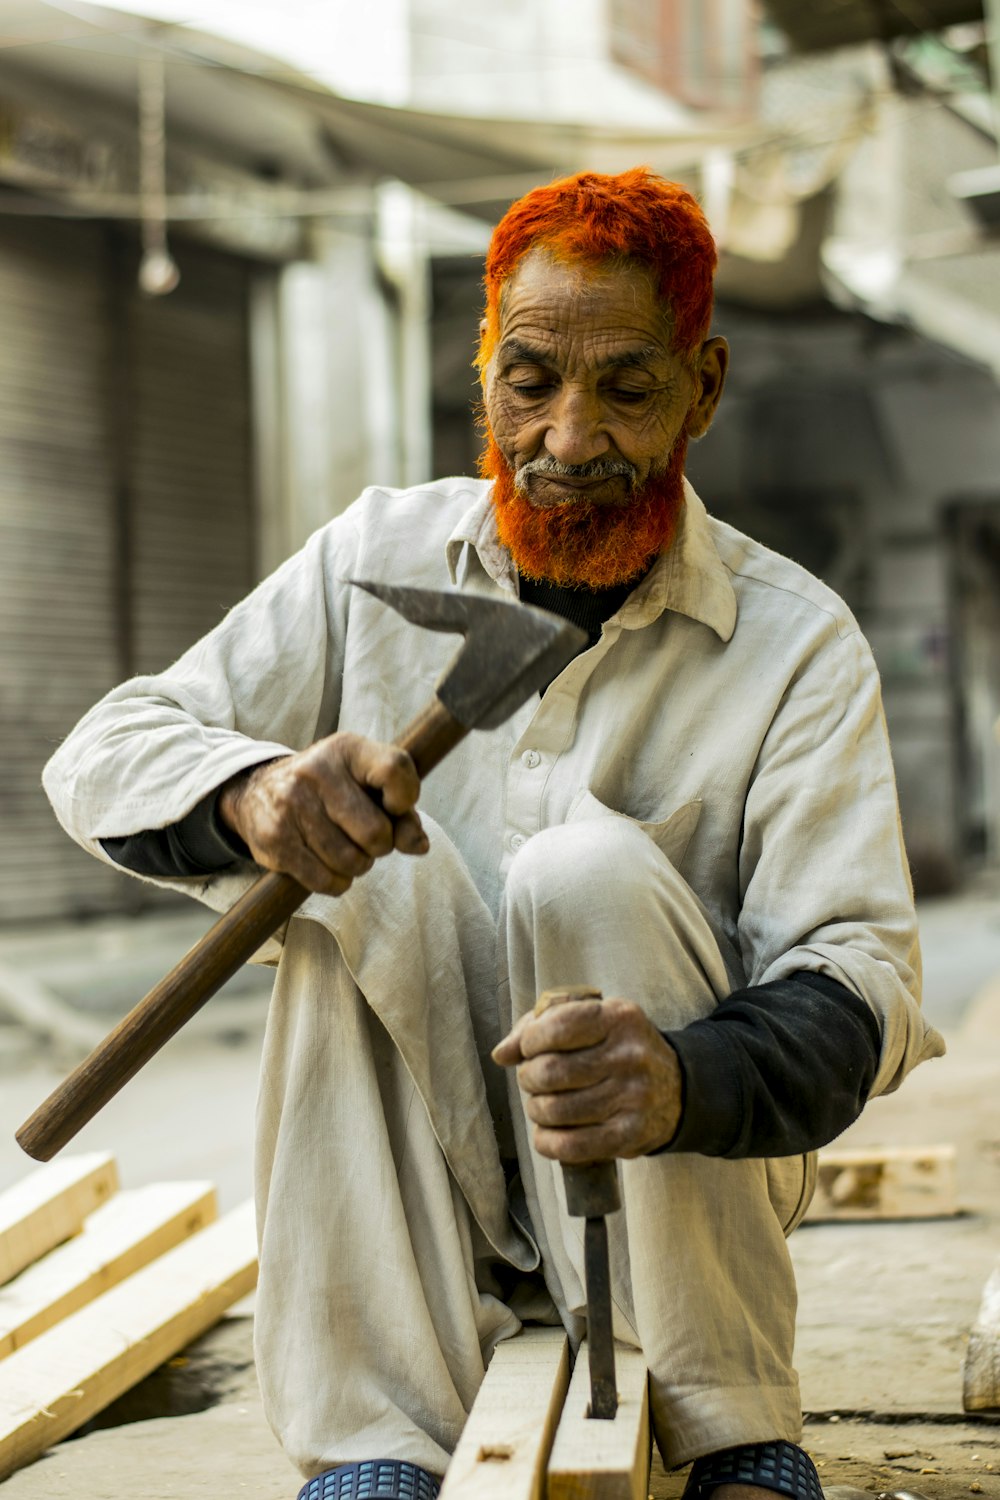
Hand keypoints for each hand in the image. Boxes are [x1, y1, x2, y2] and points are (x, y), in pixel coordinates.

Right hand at [218, 732, 427, 895]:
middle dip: (380, 845)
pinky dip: (336, 882)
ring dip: (358, 865)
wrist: (257, 791)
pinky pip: (324, 880)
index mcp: (347, 749)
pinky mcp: (275, 838)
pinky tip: (330, 867)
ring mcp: (292, 804)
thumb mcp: (366, 784)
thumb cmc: (330, 790)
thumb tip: (419, 846)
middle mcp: (317, 771)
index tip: (394, 807)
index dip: (405, 799)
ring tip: (346, 849)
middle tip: (367, 838)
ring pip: (351, 861)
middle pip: (376, 832)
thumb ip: (401, 812)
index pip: (395, 769)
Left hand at [492, 997, 682, 1161]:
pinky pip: (571, 1146)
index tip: (529, 1049)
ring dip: (536, 1109)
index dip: (529, 1041)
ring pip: (555, 1110)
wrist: (678, 1089)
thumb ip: (543, 1026)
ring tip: (543, 1104)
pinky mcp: (630, 1135)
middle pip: (550, 1071)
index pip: (556, 1026)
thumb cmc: (619, 1050)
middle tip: (534, 1080)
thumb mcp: (594, 1021)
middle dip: (528, 1078)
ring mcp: (632, 1097)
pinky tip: (547, 1133)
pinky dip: (547, 1142)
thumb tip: (502, 1054)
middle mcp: (629, 1056)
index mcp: (619, 1018)